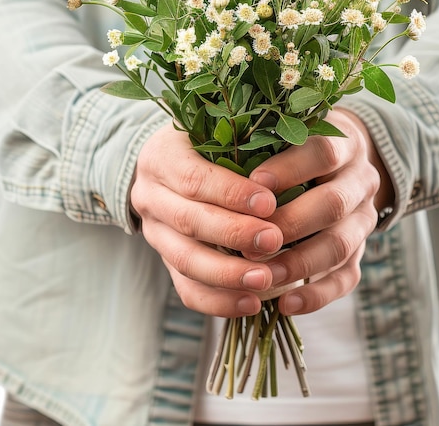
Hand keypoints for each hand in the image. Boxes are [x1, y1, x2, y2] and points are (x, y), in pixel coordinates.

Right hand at [131, 123, 285, 316]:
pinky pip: (186, 289)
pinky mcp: (166, 261)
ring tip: (265, 280)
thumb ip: (242, 148)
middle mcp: (151, 196)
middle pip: (188, 221)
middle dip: (233, 234)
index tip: (269, 203)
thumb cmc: (205, 145)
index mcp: (162, 157)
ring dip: (227, 275)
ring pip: (184, 260)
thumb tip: (287, 169)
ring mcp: (154, 233)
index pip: (193, 178)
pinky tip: (251, 303)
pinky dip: (218, 302)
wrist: (166, 167)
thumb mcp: (216, 135)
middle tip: (273, 240)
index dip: (231, 193)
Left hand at [248, 107, 392, 315]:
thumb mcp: (286, 136)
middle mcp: (361, 181)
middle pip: (334, 204)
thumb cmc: (296, 149)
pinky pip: (347, 278)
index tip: (254, 181)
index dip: (290, 169)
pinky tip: (286, 304)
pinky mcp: (361, 251)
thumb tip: (219, 171)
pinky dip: (317, 295)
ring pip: (341, 245)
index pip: (322, 152)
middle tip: (251, 241)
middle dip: (290, 224)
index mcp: (344, 145)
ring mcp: (364, 218)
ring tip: (263, 276)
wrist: (340, 165)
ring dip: (299, 264)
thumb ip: (263, 147)